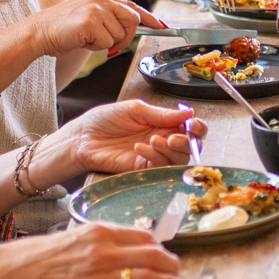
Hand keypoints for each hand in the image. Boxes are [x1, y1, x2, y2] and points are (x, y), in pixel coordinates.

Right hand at [0, 222, 181, 278]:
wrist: (10, 273)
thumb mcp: (75, 238)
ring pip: (145, 276)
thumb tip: (131, 245)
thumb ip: (103, 240)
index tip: (166, 254)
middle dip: (170, 265)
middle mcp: (102, 249)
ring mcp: (97, 273)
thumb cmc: (41, 256)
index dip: (161, 247)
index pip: (143, 237)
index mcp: (99, 231)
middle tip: (177, 271)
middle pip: (151, 255)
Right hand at [25, 0, 155, 59]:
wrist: (38, 32)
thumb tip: (128, 30)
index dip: (149, 17)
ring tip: (87, 39)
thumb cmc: (62, 30)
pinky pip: (107, 42)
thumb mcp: (88, 19)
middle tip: (110, 46)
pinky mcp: (90, 22)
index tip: (163, 26)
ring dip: (106, 44)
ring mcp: (95, 9)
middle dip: (126, 37)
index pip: (131, 6)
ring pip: (119, 34)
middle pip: (132, 20)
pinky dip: (96, 48)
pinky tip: (81, 41)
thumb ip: (108, 20)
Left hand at [56, 99, 205, 178]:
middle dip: (188, 141)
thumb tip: (188, 112)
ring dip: (171, 149)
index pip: (188, 127)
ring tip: (155, 139)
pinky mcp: (143, 169)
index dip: (196, 127)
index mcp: (162, 123)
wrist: (82, 138)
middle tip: (178, 136)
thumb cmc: (103, 120)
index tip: (194, 124)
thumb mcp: (135, 109)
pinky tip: (141, 147)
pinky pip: (159, 166)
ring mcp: (153, 156)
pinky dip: (154, 157)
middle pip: (189, 145)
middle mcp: (162, 140)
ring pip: (178, 158)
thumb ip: (162, 114)